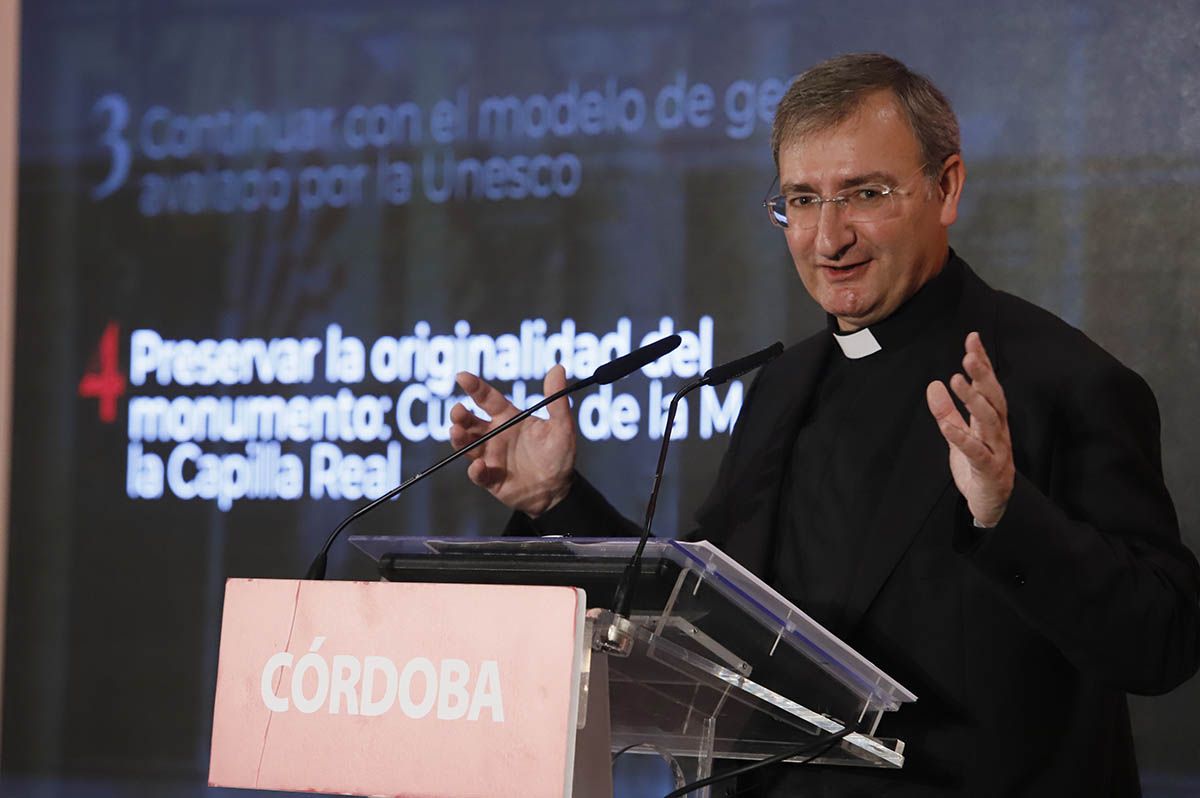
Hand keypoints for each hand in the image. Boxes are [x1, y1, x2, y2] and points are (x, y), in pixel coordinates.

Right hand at [449, 365, 576, 516]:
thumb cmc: (559, 456)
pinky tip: (480, 466)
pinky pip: (479, 474)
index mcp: (509, 419)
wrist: (559, 491)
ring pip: (467, 446)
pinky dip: (476, 470)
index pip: (487, 399)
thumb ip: (557, 399)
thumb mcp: (562, 426)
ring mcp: (490, 457)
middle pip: (470, 422)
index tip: (462, 376)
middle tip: (458, 411)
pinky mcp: (491, 479)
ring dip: (460, 438)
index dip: (474, 387)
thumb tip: (558, 368)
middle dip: (460, 415)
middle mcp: (495, 436)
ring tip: (457, 432)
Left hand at [926, 331, 1014, 526]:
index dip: (982, 362)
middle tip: (969, 354)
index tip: (972, 339)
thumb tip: (933, 384)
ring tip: (957, 380)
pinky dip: (961, 438)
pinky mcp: (989, 469)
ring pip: (989, 420)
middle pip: (993, 397)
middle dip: (982, 374)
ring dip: (974, 399)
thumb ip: (947, 411)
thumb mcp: (958, 434)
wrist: (991, 502)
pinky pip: (975, 452)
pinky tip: (946, 426)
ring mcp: (997, 449)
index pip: (988, 385)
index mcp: (992, 418)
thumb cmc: (978, 464)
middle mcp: (998, 430)